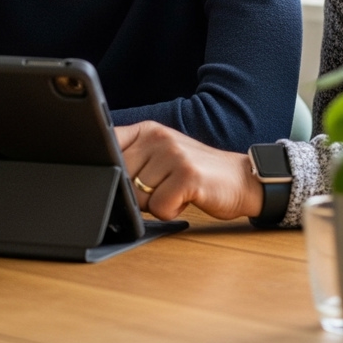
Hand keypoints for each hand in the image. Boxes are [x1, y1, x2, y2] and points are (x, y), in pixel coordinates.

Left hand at [115, 121, 263, 220]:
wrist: (241, 179)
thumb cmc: (197, 173)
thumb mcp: (161, 156)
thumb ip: (132, 159)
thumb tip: (101, 176)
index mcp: (148, 130)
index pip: (107, 146)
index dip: (107, 168)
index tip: (120, 176)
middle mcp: (159, 137)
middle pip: (121, 179)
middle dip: (137, 194)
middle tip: (163, 186)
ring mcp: (174, 154)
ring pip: (138, 197)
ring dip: (156, 204)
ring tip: (176, 191)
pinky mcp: (188, 175)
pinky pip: (160, 208)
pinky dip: (172, 211)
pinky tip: (187, 198)